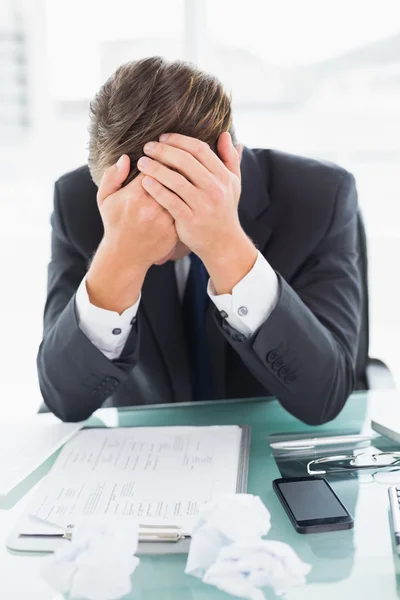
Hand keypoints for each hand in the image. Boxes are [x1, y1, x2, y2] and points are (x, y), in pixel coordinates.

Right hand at [86, 155, 177, 311]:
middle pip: (173, 177)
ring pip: (182, 192)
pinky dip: (188, 198)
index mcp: (135, 194)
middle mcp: (152, 206)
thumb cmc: (115, 224)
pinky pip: (186, 208)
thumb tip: (125, 158)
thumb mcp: (105, 199)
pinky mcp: (175, 229)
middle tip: (180, 156)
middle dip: (178, 164)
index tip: (164, 150)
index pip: (156, 165)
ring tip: (187, 172)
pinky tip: (189, 191)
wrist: (125, 256)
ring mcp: (166, 219)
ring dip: (186, 180)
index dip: (162, 155)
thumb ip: (112, 176)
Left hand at [138, 133, 257, 293]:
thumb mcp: (234, 183)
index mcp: (223, 176)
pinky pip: (170, 201)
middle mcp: (214, 189)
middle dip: (163, 151)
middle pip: (185, 161)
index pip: (199, 149)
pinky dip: (157, 190)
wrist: (223, 243)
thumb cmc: (224, 209)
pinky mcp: (190, 220)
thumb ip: (230, 158)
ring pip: (176, 180)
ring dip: (156, 168)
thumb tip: (223, 134)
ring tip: (142, 163)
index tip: (162, 137)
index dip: (179, 140)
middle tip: (147, 147)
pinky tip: (145, 182)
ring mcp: (203, 205)